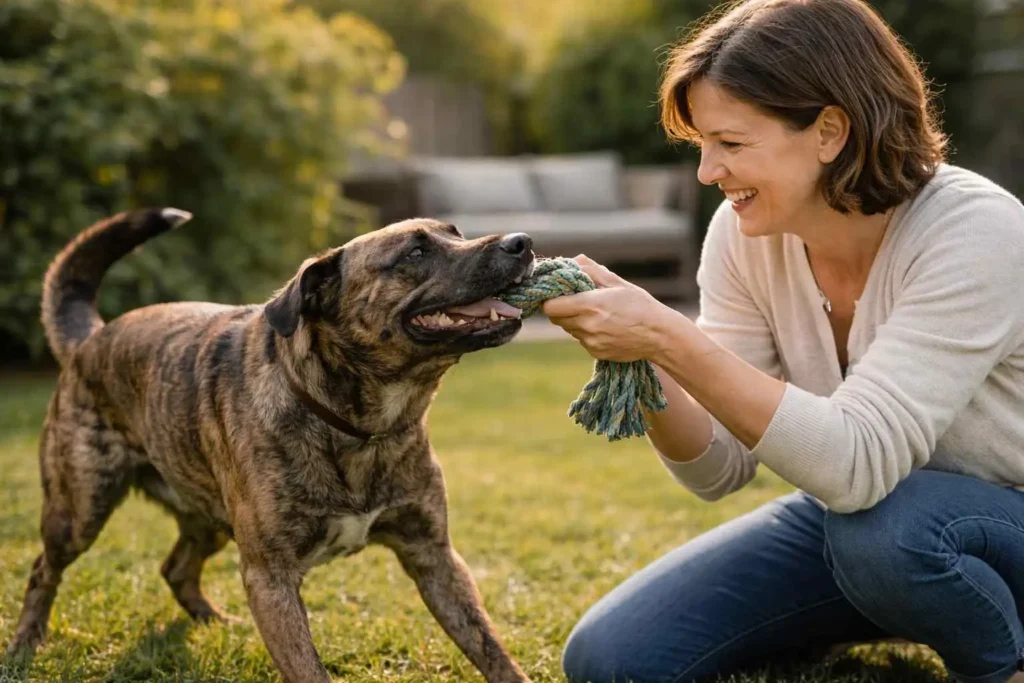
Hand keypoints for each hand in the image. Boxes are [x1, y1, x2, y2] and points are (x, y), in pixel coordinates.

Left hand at [542, 255, 675, 362]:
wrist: (659, 335)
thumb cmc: (640, 305)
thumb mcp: (617, 282)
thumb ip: (591, 270)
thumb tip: (572, 261)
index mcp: (590, 305)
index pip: (551, 306)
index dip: (550, 299)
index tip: (557, 293)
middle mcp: (587, 325)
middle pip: (556, 319)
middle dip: (561, 308)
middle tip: (574, 300)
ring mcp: (591, 342)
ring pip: (569, 329)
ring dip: (574, 320)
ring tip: (594, 313)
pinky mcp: (596, 352)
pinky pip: (581, 340)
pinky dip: (586, 332)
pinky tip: (604, 326)